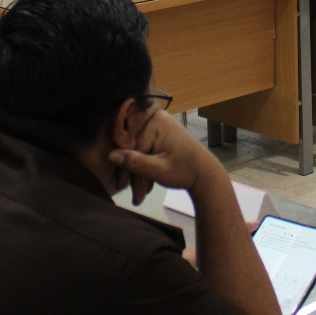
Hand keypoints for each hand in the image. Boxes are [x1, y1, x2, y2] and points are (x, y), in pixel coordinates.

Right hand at [107, 108, 221, 204]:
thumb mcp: (159, 170)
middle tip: (134, 195)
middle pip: (133, 147)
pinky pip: (144, 149)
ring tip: (141, 195)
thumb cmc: (186, 171)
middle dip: (132, 173)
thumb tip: (111, 156)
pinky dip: (144, 167)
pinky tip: (147, 185)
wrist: (205, 173)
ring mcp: (157, 125)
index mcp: (156, 122)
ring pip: (137, 150)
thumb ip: (136, 163)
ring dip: (138, 173)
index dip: (125, 167)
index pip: (131, 145)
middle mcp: (155, 119)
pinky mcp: (158, 134)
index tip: (122, 186)